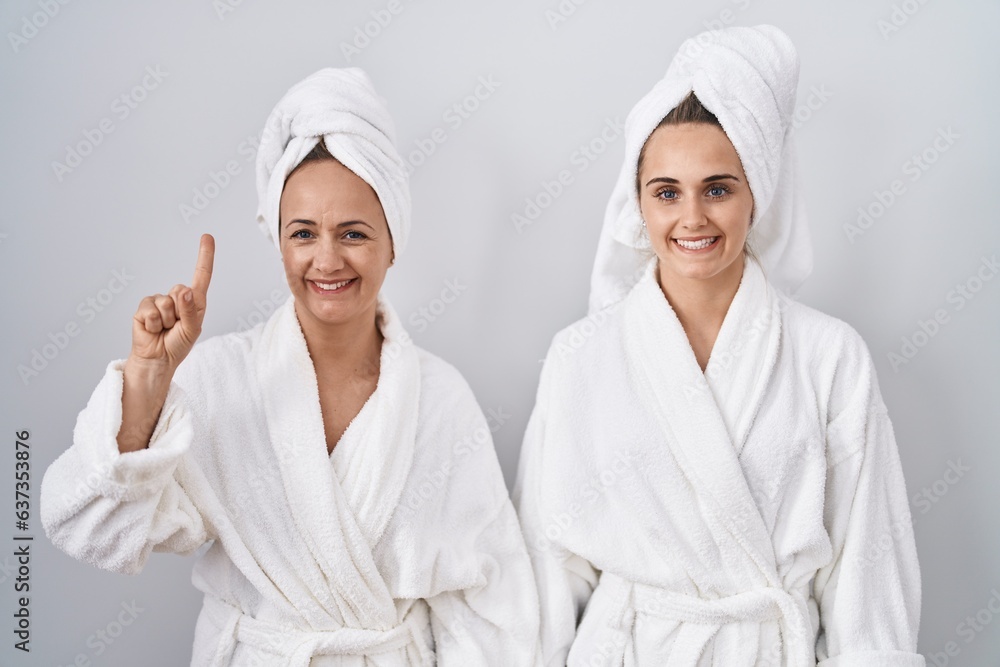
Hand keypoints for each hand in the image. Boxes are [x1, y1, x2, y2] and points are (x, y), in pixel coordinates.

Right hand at [129, 234, 214, 371]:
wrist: (157, 359)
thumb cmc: (178, 344)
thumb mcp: (192, 330)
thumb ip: (191, 310)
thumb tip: (185, 291)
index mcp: (195, 301)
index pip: (201, 275)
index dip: (205, 255)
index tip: (207, 236)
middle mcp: (177, 298)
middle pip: (182, 290)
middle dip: (181, 311)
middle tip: (176, 326)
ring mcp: (159, 301)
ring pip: (166, 302)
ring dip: (167, 320)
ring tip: (164, 329)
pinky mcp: (144, 307)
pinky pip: (151, 310)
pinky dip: (153, 323)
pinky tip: (152, 329)